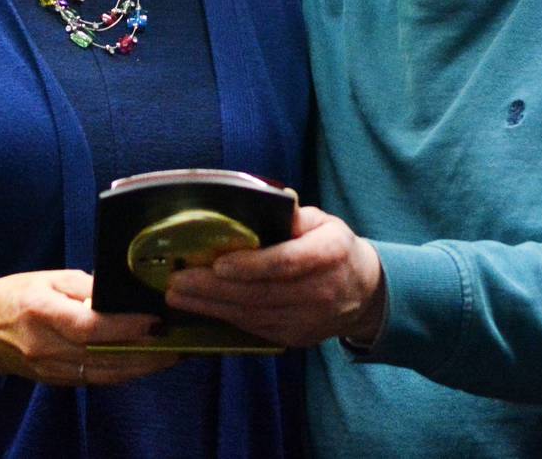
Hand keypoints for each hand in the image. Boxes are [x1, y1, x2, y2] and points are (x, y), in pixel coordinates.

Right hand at [0, 269, 176, 385]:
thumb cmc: (17, 295)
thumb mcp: (50, 278)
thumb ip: (87, 286)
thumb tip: (123, 293)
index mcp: (42, 312)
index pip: (88, 326)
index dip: (125, 326)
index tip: (155, 320)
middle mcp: (45, 345)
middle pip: (102, 355)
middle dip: (145, 351)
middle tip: (179, 341)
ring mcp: (49, 369)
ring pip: (103, 373)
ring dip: (141, 367)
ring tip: (172, 355)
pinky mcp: (54, 381)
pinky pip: (95, 380)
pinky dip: (123, 373)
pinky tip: (146, 364)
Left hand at [164, 205, 385, 347]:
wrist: (364, 292)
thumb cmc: (334, 248)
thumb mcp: (323, 222)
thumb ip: (293, 215)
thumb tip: (262, 204)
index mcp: (330, 253)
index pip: (287, 262)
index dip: (252, 265)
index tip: (219, 263)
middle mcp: (320, 290)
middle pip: (261, 293)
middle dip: (214, 288)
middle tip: (178, 279)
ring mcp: (308, 319)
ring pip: (253, 314)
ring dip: (211, 305)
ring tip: (177, 294)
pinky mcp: (295, 337)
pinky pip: (254, 328)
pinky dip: (225, 318)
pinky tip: (200, 307)